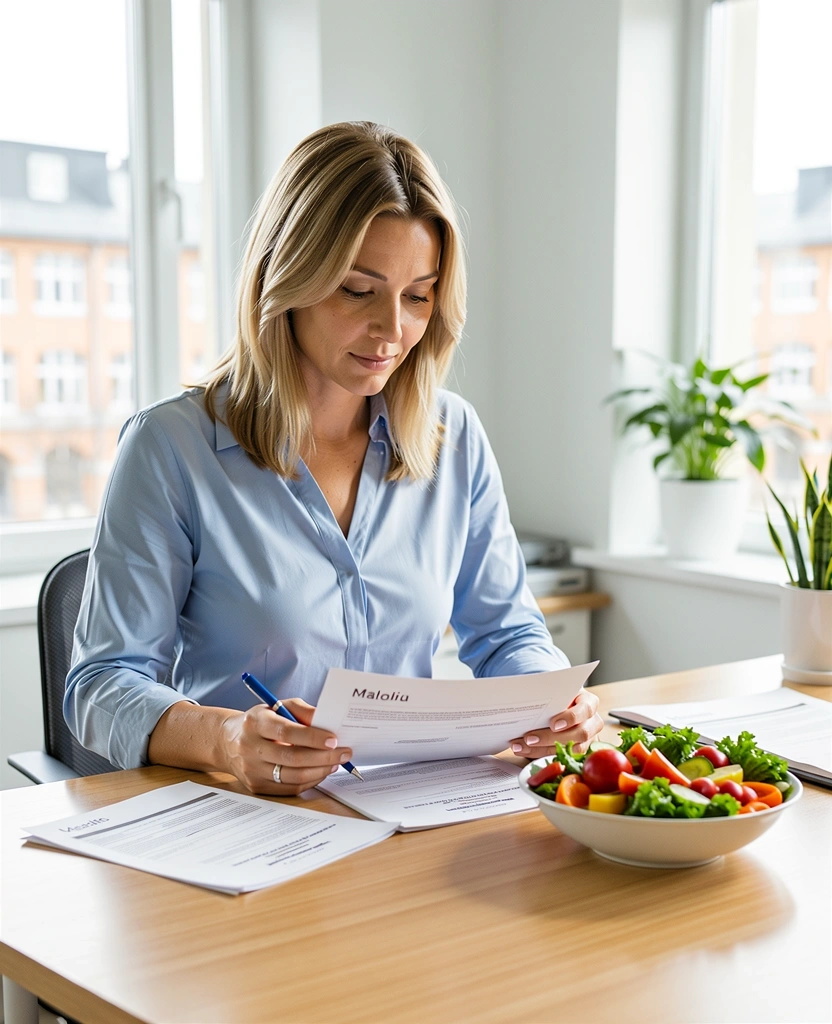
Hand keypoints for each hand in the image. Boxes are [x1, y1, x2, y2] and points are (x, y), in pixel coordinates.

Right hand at [220, 698, 353, 795]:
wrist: (228, 741)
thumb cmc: (261, 721)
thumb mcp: (278, 707)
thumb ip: (303, 711)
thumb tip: (328, 721)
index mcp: (255, 723)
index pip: (286, 732)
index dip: (312, 737)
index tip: (334, 739)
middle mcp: (249, 747)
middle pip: (291, 757)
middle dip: (323, 756)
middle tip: (344, 752)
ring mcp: (251, 770)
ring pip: (292, 776)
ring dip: (319, 771)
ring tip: (336, 762)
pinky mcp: (255, 786)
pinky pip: (288, 788)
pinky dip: (309, 781)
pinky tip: (321, 771)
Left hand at [508, 689, 601, 758]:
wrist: (562, 705)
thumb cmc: (560, 697)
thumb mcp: (558, 692)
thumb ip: (550, 694)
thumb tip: (527, 696)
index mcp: (589, 703)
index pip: (586, 709)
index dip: (571, 718)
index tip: (553, 724)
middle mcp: (593, 722)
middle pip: (580, 734)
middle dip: (552, 738)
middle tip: (529, 738)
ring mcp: (589, 739)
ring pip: (572, 749)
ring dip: (543, 749)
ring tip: (521, 746)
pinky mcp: (580, 751)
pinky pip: (563, 757)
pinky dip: (540, 753)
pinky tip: (524, 750)